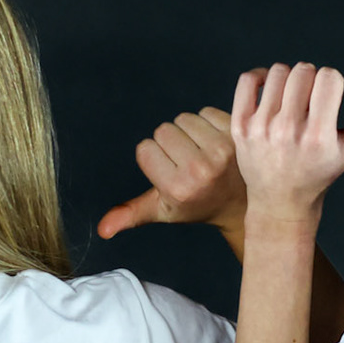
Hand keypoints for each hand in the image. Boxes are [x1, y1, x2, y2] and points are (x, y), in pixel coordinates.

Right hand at [98, 105, 247, 240]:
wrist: (241, 202)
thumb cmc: (197, 204)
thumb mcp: (163, 210)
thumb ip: (131, 214)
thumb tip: (102, 230)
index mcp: (178, 187)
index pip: (145, 148)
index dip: (154, 156)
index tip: (170, 170)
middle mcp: (199, 169)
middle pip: (163, 130)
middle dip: (170, 142)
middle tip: (188, 161)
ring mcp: (221, 150)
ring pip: (184, 119)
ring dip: (189, 131)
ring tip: (202, 152)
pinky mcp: (236, 134)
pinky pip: (205, 112)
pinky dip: (207, 123)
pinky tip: (216, 143)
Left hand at [231, 62, 343, 223]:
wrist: (280, 202)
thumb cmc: (319, 173)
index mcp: (319, 137)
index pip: (328, 77)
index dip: (331, 82)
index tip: (328, 99)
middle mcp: (288, 132)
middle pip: (303, 70)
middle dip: (310, 80)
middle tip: (309, 101)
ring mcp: (261, 129)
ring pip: (277, 71)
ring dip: (287, 79)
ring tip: (290, 100)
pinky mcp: (239, 126)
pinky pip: (248, 79)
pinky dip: (259, 79)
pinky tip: (269, 94)